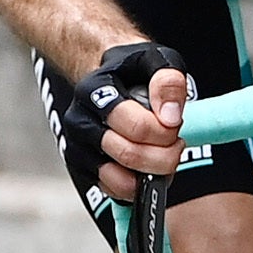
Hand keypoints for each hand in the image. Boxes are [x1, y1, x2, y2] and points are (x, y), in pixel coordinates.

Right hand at [74, 39, 191, 199]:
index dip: (165, 132)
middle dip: (165, 155)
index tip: (175, 124)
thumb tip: (169, 117)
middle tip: (176, 143)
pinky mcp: (81, 167)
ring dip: (152, 173)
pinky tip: (147, 166)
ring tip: (162, 154)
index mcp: (93, 91)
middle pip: (129, 155)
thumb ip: (168, 82)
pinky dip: (138, 185)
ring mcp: (77, 147)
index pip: (136, 127)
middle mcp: (79, 121)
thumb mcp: (158, 61)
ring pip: (120, 180)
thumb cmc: (135, 70)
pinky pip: (114, 191)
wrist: (109, 75)